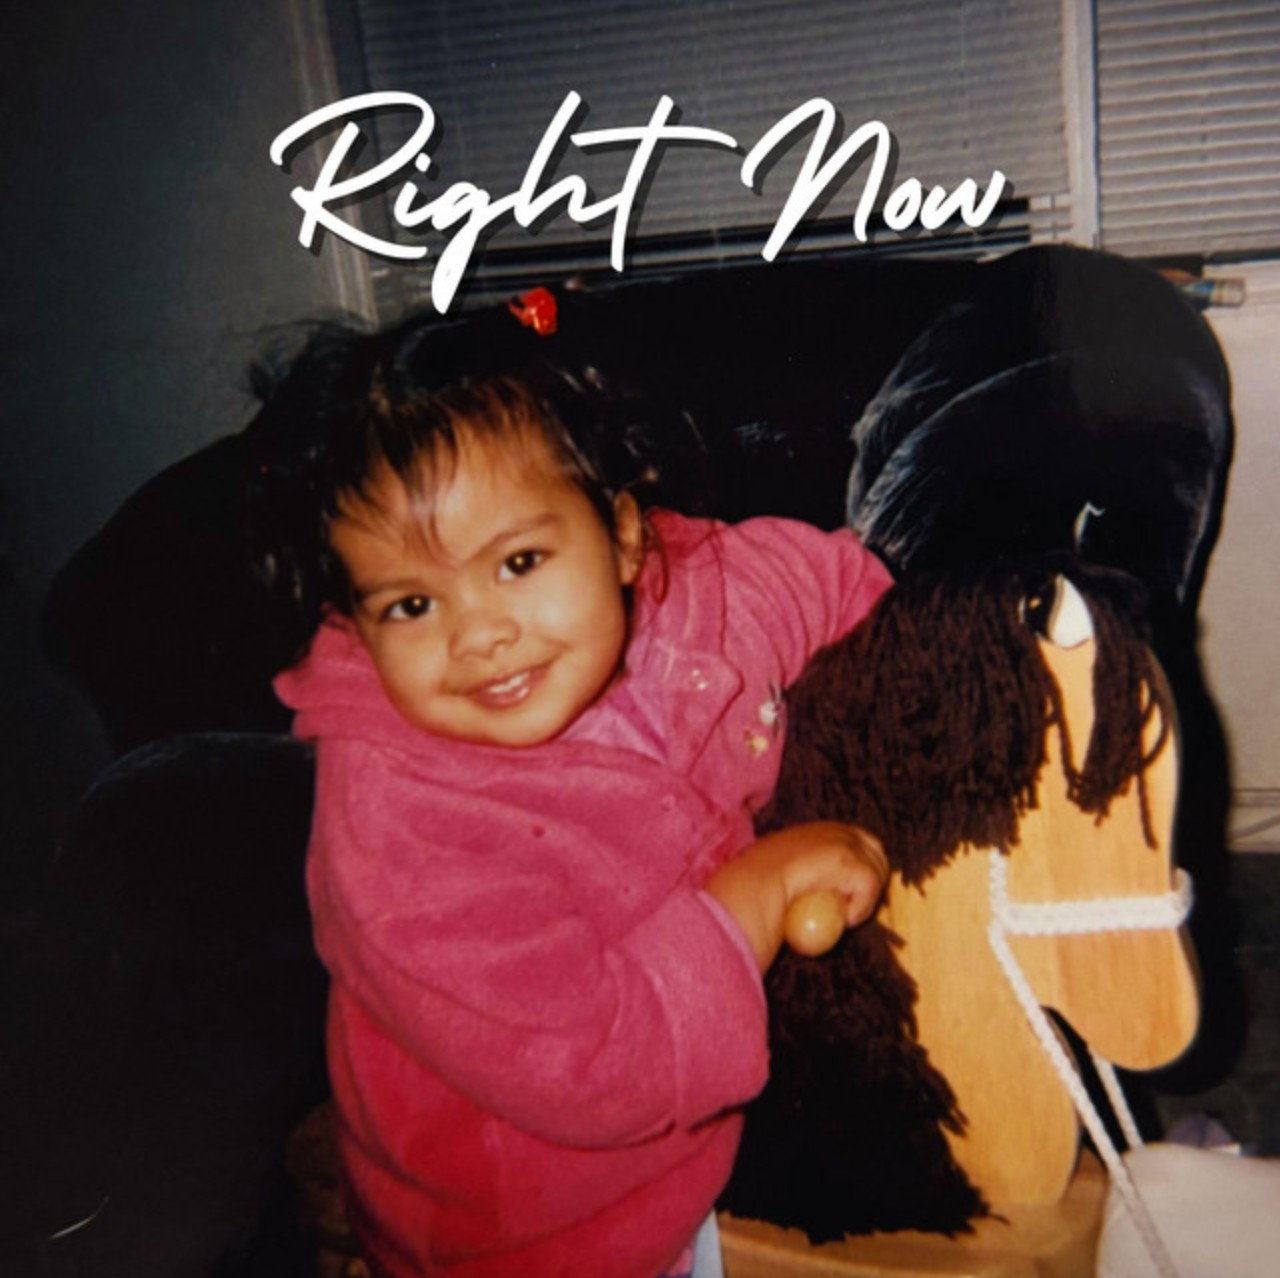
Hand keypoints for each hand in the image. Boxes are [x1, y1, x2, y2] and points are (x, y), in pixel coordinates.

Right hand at [704, 822, 887, 970]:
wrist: (751, 888)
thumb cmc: (756, 889)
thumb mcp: (781, 875)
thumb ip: (802, 877)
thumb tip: (814, 896)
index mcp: (817, 830)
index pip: (856, 841)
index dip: (861, 868)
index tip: (850, 896)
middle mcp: (833, 829)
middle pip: (875, 851)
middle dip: (872, 880)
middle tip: (852, 910)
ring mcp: (842, 841)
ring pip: (876, 870)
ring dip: (865, 897)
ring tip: (842, 915)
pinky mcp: (849, 859)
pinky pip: (870, 888)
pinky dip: (860, 908)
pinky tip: (843, 919)